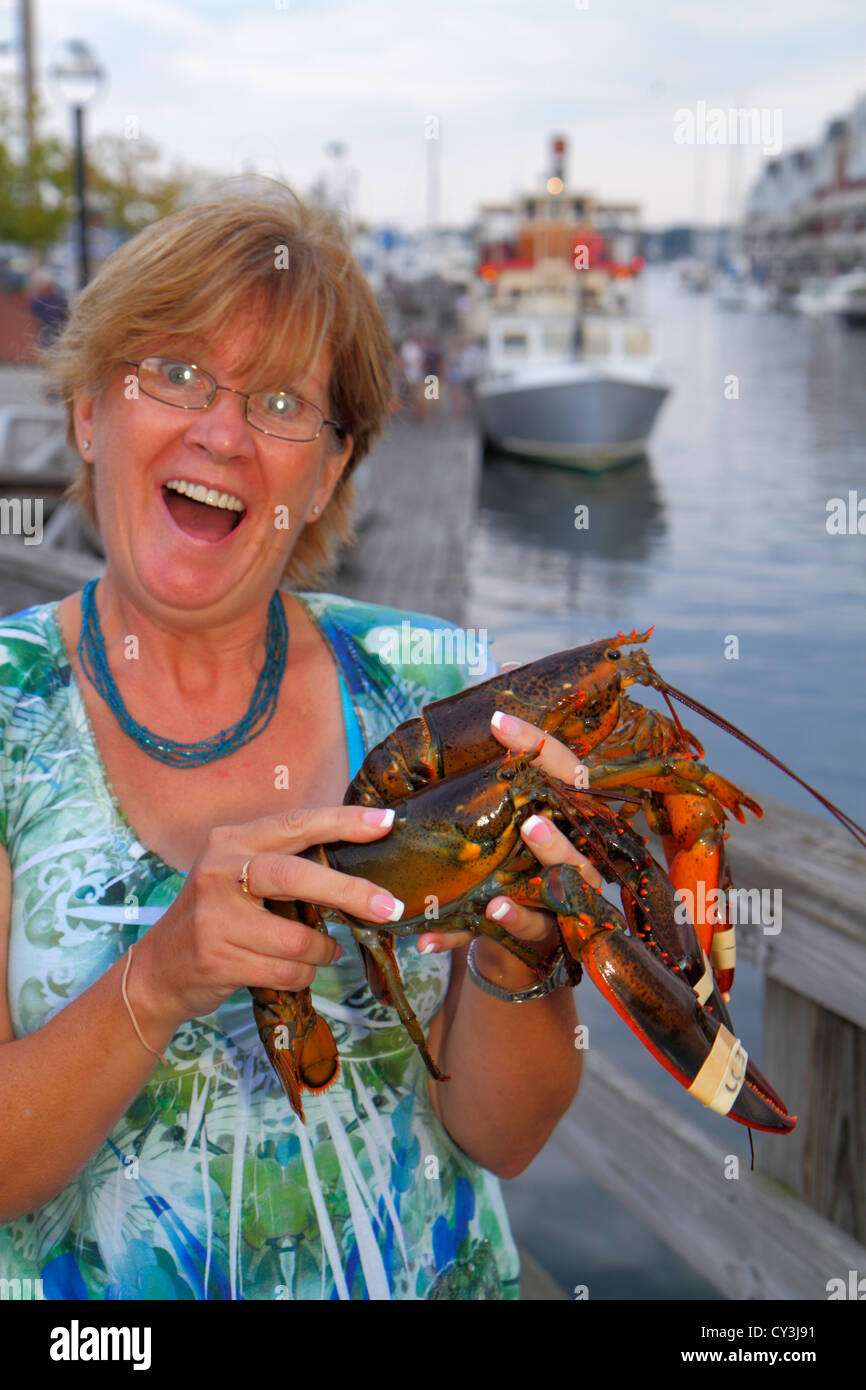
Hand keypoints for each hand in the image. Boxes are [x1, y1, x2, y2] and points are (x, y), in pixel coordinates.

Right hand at [131, 805, 402, 1029]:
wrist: (159, 970)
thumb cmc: (219, 917)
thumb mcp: (239, 876)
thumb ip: (285, 863)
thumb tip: (359, 858)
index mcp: (231, 842)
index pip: (294, 824)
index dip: (341, 822)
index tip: (385, 823)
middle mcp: (219, 872)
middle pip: (296, 876)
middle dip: (350, 892)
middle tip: (390, 906)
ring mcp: (214, 918)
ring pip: (296, 938)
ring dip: (322, 951)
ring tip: (324, 952)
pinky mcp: (215, 959)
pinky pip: (285, 971)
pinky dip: (304, 974)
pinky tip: (299, 970)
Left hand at [415, 711, 602, 972]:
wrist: (506, 927)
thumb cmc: (510, 854)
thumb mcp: (503, 806)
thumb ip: (505, 747)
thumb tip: (505, 664)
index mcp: (564, 812)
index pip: (565, 771)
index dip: (536, 744)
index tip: (497, 720)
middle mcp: (575, 849)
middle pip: (581, 832)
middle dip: (557, 829)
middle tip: (530, 820)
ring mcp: (566, 894)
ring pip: (570, 881)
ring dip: (548, 869)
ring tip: (521, 857)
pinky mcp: (544, 931)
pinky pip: (526, 928)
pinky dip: (504, 922)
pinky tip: (488, 913)